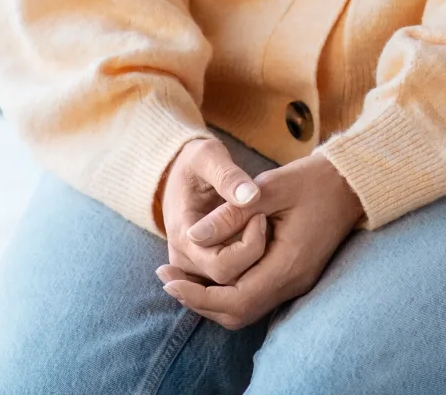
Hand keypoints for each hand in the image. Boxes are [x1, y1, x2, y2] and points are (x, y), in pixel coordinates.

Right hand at [157, 136, 270, 288]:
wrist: (181, 174)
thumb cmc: (196, 163)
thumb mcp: (208, 157)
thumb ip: (228, 176)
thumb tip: (251, 196)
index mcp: (184, 235)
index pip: (221, 266)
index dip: (250, 246)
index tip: (262, 215)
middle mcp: (184, 259)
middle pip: (228, 282)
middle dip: (255, 254)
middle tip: (264, 219)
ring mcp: (190, 268)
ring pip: (230, 288)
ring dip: (254, 264)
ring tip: (262, 228)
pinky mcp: (200, 269)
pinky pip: (228, 284)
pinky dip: (248, 269)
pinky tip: (261, 243)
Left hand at [158, 151, 365, 328]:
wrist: (352, 182)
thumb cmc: (313, 179)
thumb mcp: (270, 187)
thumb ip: (231, 213)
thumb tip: (193, 236)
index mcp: (288, 263)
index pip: (234, 300)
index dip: (197, 295)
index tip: (167, 281)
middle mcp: (293, 282)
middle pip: (237, 314)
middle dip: (198, 301)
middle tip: (166, 280)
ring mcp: (296, 282)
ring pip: (245, 311)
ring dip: (211, 299)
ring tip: (182, 278)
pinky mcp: (295, 276)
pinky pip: (255, 297)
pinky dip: (228, 292)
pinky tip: (210, 273)